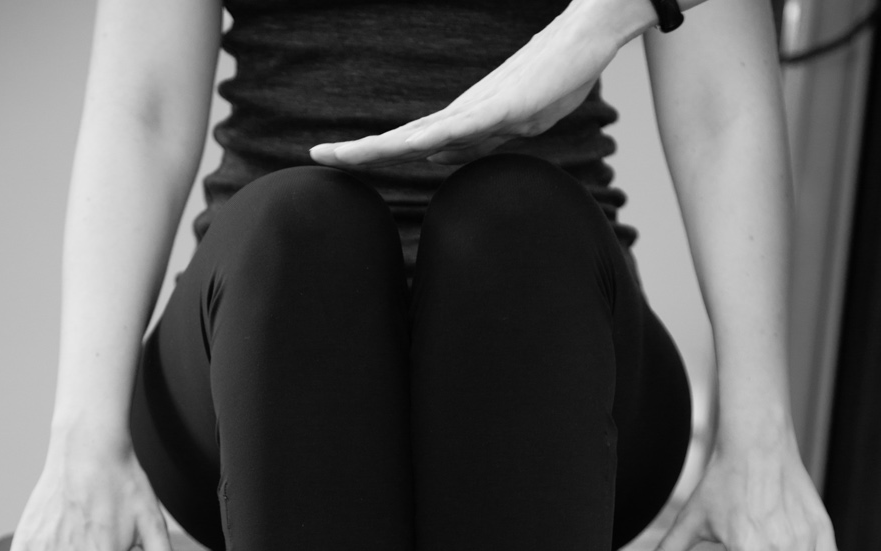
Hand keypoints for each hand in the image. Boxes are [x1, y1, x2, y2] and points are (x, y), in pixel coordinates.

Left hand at [309, 0, 623, 167]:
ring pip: (423, 133)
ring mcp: (483, 107)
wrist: (586, 37)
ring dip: (383, 146)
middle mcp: (463, 113)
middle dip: (360, 149)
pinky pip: (467, 125)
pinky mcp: (508, 104)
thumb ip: (473, 140)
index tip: (334, 159)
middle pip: (403, 138)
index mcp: (461, 122)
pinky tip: (413, 148)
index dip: (371, 153)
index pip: (408, 143)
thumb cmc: (553, 79)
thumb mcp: (509, 124)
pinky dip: (437, 139)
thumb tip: (432, 156)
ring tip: (345, 154)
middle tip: (318, 156)